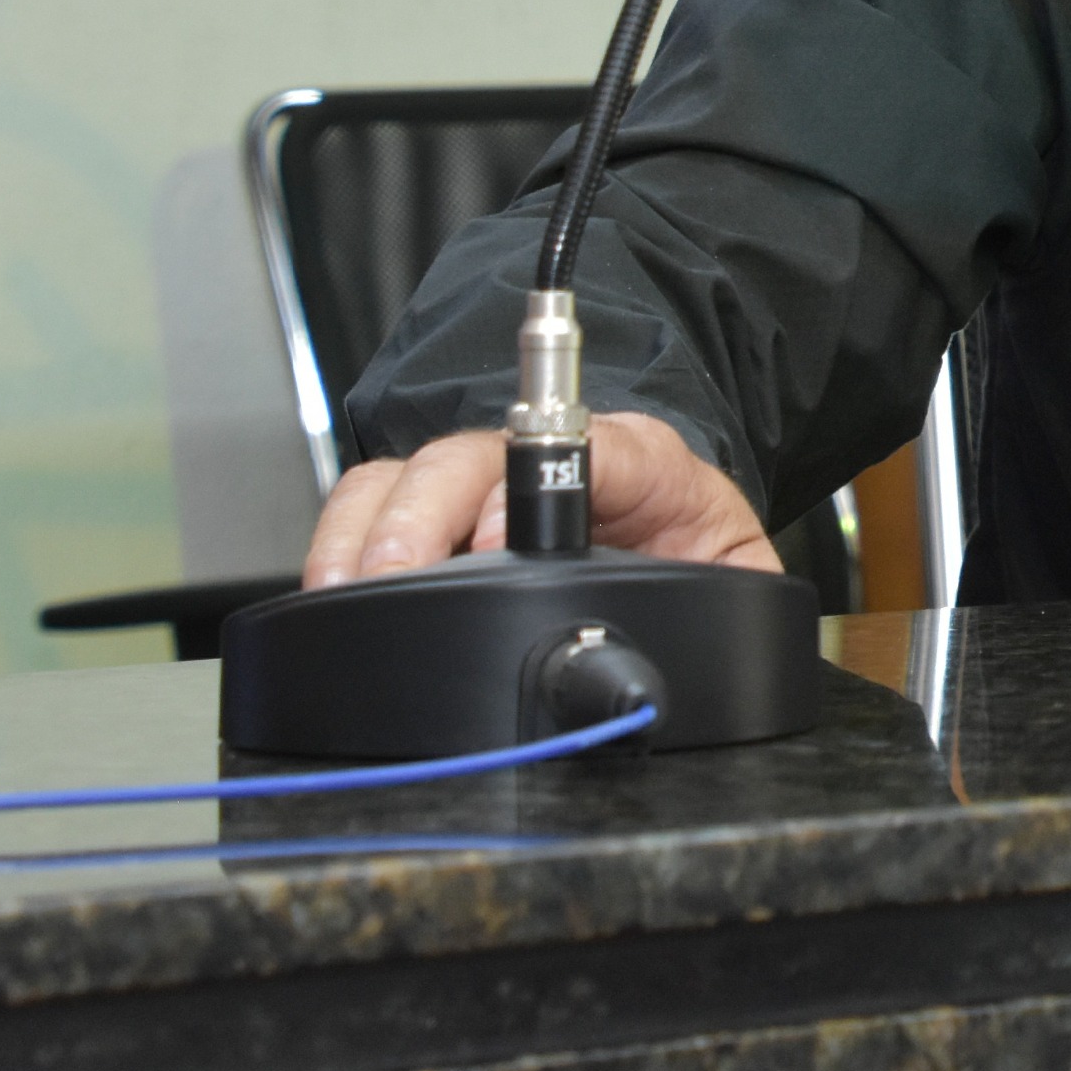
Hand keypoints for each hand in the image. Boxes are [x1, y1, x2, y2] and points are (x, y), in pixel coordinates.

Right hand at [303, 412, 777, 586]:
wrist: (669, 516)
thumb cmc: (693, 540)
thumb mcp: (736, 566)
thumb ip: (735, 590)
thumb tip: (719, 624)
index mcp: (629, 459)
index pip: (568, 446)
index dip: (522, 491)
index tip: (493, 539)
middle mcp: (539, 460)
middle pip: (460, 458)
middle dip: (419, 517)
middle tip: (393, 578)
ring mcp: (478, 482)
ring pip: (400, 478)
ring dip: (362, 532)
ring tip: (342, 594)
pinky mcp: (433, 515)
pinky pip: (370, 510)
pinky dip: (340, 547)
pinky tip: (334, 597)